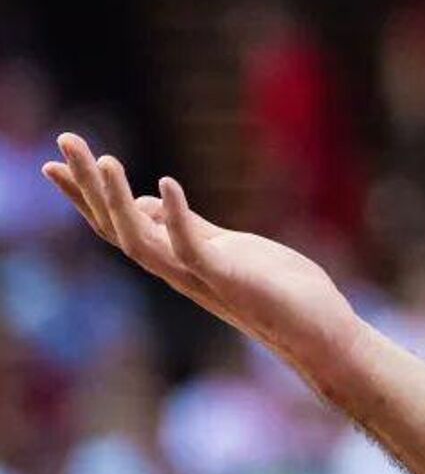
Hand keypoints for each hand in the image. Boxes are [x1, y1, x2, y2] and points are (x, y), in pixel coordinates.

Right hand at [42, 134, 362, 375]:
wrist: (319, 332)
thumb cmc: (278, 289)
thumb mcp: (225, 248)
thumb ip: (188, 228)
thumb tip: (146, 203)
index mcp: (176, 259)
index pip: (117, 224)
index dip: (85, 196)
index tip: (55, 161)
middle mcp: (177, 271)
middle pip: (116, 226)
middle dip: (87, 186)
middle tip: (65, 141)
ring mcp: (199, 277)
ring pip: (140, 239)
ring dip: (118, 200)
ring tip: (104, 159)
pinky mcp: (229, 280)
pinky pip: (192, 249)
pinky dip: (176, 218)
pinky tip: (168, 184)